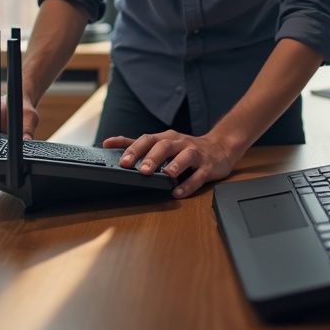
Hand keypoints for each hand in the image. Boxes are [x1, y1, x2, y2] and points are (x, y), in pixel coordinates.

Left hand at [102, 130, 240, 198]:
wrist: (220, 147)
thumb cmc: (186, 147)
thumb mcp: (163, 142)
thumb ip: (137, 144)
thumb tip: (109, 142)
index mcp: (167, 138)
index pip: (148, 139)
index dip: (134, 148)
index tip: (121, 160)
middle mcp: (180, 143)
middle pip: (165, 146)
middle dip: (152, 157)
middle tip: (141, 169)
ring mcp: (195, 153)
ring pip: (185, 156)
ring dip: (174, 166)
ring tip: (165, 176)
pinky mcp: (208, 166)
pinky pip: (199, 175)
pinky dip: (188, 184)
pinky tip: (178, 192)